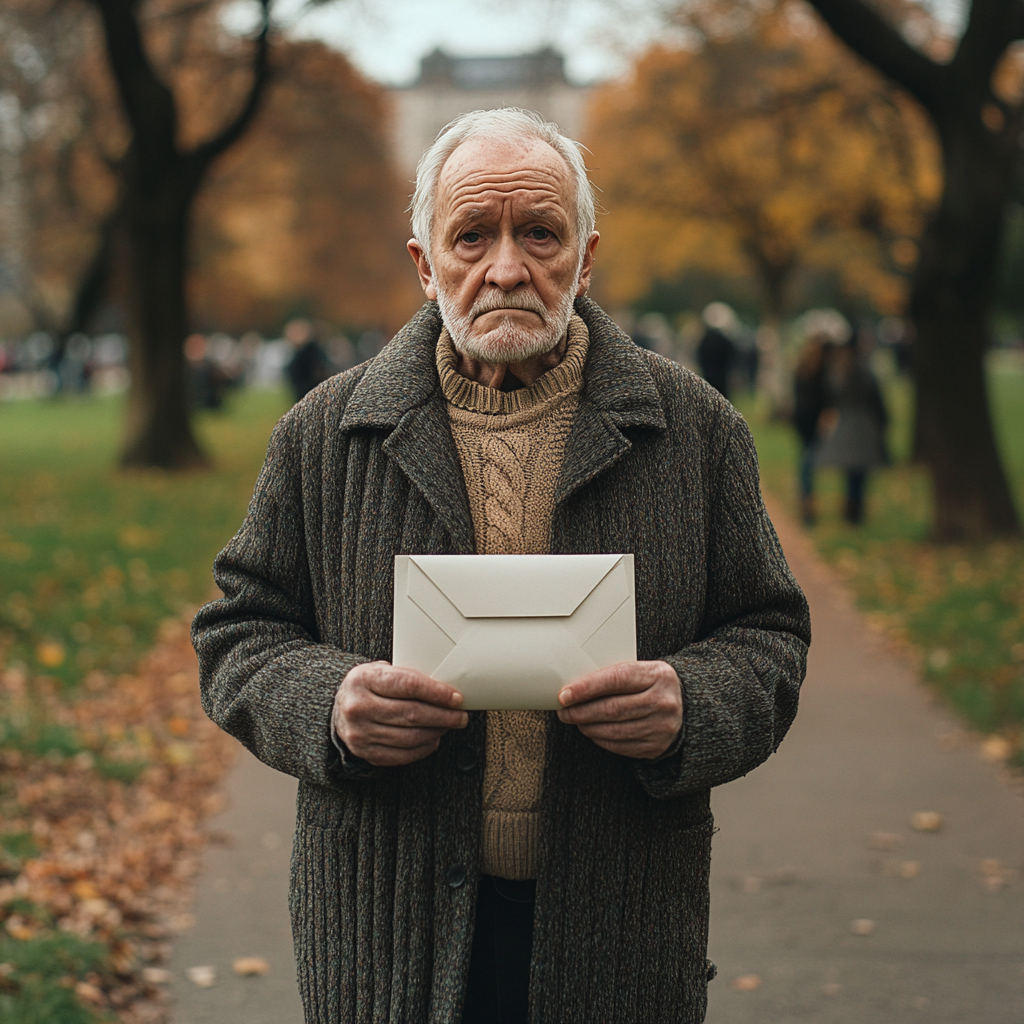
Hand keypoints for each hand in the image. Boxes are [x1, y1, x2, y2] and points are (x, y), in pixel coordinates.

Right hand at [334, 661, 467, 765]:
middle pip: (412, 714)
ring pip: (410, 737)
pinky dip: (423, 748)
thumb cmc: (368, 686)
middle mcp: (358, 707)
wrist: (340, 709)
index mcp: (363, 679)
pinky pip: (403, 755)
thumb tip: (446, 689)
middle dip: (443, 716)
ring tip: (449, 726)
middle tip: (460, 716)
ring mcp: (360, 733)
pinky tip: (433, 739)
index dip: (437, 693)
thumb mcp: (380, 671)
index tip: (456, 698)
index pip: (408, 685)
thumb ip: (407, 676)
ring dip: (436, 732)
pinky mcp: (366, 752)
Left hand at [557, 660, 681, 759]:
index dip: (587, 688)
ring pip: (614, 730)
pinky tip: (592, 731)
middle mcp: (663, 701)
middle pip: (613, 708)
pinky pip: (620, 746)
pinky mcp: (656, 746)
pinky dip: (601, 739)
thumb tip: (574, 687)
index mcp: (657, 675)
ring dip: (588, 726)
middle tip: (564, 711)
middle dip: (581, 711)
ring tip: (575, 720)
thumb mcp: (642, 670)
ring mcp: (661, 726)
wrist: (686, 707)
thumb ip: (615, 675)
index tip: (564, 694)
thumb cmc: (653, 685)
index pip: (616, 679)